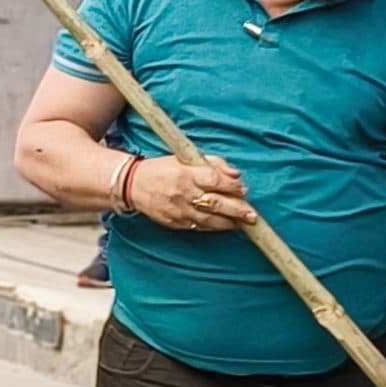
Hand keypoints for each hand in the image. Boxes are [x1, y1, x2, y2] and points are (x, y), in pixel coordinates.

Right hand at [130, 156, 255, 232]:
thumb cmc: (162, 169)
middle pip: (217, 203)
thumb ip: (213, 163)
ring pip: (209, 220)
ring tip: (242, 223)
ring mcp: (179, 210)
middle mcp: (184, 193)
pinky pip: (198, 227)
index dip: (232, 187)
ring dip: (228, 222)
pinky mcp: (175, 222)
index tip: (243, 190)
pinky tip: (223, 225)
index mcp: (186, 173)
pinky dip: (213, 227)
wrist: (133, 185)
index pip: (215, 180)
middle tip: (252, 215)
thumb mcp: (185, 159)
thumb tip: (236, 174)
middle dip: (237, 210)